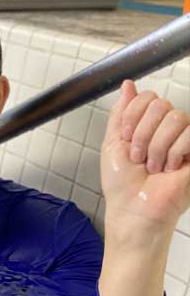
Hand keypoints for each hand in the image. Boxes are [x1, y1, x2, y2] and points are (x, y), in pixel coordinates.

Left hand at [101, 80, 189, 235]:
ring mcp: (183, 141)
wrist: (133, 209)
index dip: (133, 116)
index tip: (126, 138)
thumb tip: (128, 85)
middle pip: (160, 105)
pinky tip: (169, 168)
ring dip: (156, 146)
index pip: (147, 97)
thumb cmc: (121, 184)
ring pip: (176, 118)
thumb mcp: (112, 144)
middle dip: (142, 133)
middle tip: (139, 156)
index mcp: (146, 125)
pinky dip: (174, 153)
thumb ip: (120, 113)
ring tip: (153, 166)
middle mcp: (166, 130)